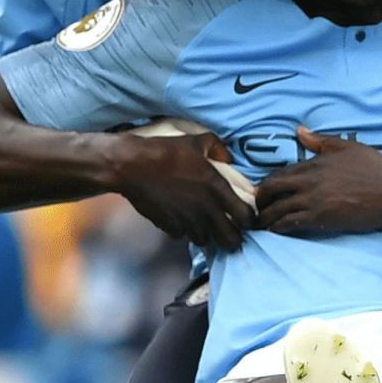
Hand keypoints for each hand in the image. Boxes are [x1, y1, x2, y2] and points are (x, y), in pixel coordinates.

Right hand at [112, 130, 251, 250]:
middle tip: (229, 232)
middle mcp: (206, 209)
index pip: (246, 217)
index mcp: (217, 188)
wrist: (132, 165)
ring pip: (205, 240)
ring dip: (206, 234)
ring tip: (202, 223)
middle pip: (230, 240)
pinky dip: (182, 230)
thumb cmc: (166, 151)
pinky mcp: (168, 226)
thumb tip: (228, 158)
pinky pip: (181, 235)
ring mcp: (187, 220)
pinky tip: (179, 218)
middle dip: (232, 239)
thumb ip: (219, 149)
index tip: (245, 218)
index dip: (249, 220)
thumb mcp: (198, 141)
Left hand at [256, 128, 381, 235]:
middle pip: (270, 189)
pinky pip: (289, 223)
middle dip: (259, 200)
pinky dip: (278, 228)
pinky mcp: (320, 218)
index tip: (263, 193)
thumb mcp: (350, 147)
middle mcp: (309, 180)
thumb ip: (322, 141)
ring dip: (265, 218)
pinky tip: (275, 232)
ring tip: (260, 225)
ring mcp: (313, 200)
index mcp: (315, 162)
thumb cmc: (377, 169)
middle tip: (256, 209)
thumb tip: (299, 131)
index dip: (267, 184)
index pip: (280, 173)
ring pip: (276, 209)